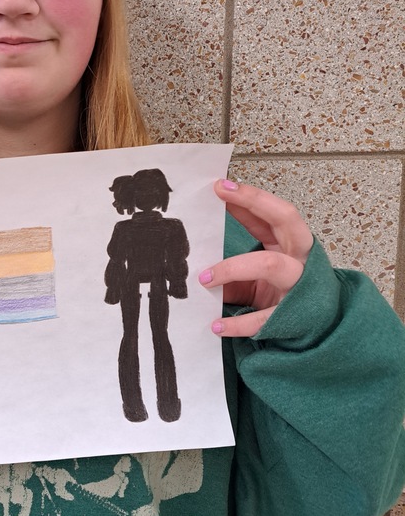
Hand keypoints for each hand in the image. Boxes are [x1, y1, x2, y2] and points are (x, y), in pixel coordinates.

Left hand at [199, 179, 312, 337]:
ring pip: (270, 264)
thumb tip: (195, 255)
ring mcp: (299, 285)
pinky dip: (238, 323)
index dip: (249, 196)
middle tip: (223, 196)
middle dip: (256, 203)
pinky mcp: (293, 317)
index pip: (273, 212)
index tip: (220, 185)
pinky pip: (264, 318)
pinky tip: (216, 325)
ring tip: (205, 278)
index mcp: (291, 245)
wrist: (320, 329)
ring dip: (233, 267)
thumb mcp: (257, 274)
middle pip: (286, 219)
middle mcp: (299, 258)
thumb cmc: (284, 294)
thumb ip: (233, 263)